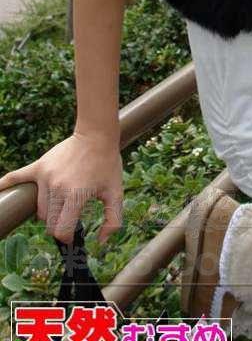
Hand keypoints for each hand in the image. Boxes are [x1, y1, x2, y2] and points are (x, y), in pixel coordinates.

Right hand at [0, 131, 123, 244]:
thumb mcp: (116, 192)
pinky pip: (17, 177)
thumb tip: (101, 241)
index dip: (68, 237)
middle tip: (70, 216)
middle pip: (48, 222)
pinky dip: (5, 185)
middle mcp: (57, 188)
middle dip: (59, 224)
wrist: (96, 135)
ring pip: (40, 208)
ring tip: (64, 201)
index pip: (61, 230)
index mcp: (76, 196)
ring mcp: (45, 176)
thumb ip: (113, 220)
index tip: (74, 234)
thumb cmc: (107, 164)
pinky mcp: (39, 167)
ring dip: (49, 210)